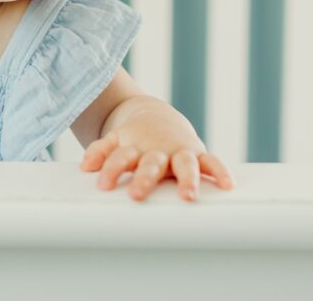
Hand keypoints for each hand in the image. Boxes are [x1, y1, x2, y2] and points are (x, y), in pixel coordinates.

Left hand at [79, 100, 234, 201]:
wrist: (157, 116)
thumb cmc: (134, 138)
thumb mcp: (115, 140)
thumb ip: (101, 151)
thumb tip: (85, 166)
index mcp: (135, 146)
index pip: (121, 157)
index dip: (111, 170)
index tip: (103, 185)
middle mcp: (158, 149)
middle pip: (151, 163)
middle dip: (145, 178)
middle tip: (136, 194)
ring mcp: (179, 151)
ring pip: (184, 164)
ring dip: (186, 179)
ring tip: (188, 196)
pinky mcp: (197, 153)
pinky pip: (211, 162)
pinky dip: (220, 171)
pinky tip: (227, 185)